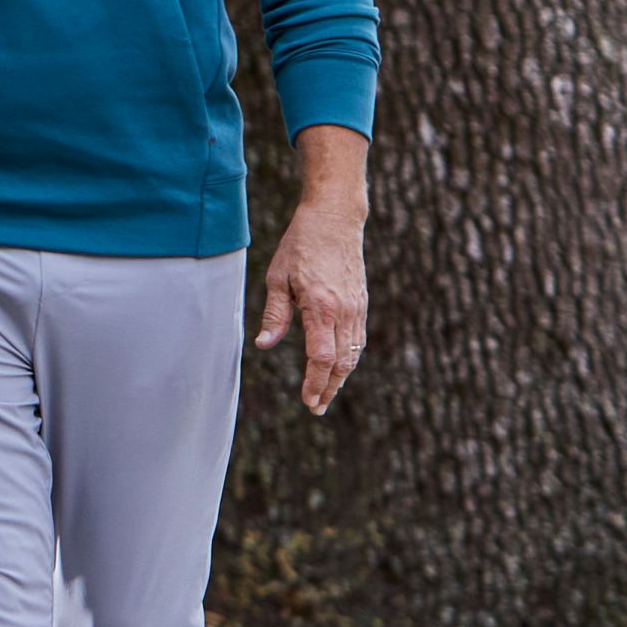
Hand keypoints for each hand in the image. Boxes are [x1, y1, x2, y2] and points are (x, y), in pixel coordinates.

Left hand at [257, 128, 369, 412]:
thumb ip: (275, 316)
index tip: (308, 401)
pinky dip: (350, 358)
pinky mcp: (361, 302)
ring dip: (341, 377)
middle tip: (316, 408)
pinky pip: (358, 338)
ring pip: (353, 353)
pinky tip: (339, 367)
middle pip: (341, 362)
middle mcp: (343, 310)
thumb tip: (264, 346)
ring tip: (326, 394)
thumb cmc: (300, 246)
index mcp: (320, 307)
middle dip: (329, 388)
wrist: (335, 219)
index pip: (320, 357)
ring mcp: (356, 307)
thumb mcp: (278, 278)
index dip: (315, 383)